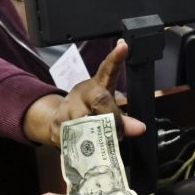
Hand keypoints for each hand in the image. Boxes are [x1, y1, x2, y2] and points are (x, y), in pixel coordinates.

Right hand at [23, 39, 145, 145]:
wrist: (55, 119)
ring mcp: (67, 108)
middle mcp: (81, 93)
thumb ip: (123, 117)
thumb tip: (140, 128)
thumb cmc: (87, 110)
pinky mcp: (57, 125)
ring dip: (100, 135)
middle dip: (113, 118)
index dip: (115, 58)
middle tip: (120, 132)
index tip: (123, 46)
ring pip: (89, 122)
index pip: (107, 69)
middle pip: (101, 101)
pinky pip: (75, 138)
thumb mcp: (105, 110)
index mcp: (96, 86)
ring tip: (104, 141)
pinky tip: (88, 148)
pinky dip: (86, 146)